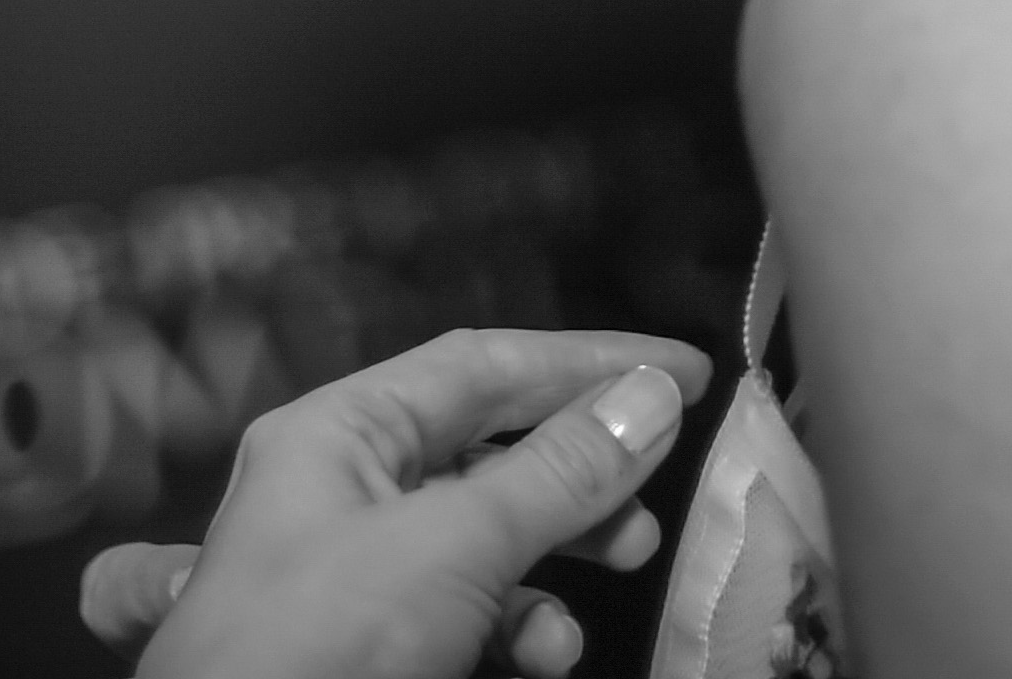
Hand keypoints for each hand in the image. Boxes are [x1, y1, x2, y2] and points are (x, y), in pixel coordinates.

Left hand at [80, 327, 713, 678]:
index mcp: (338, 433)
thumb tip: (651, 395)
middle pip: (483, 448)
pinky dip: (512, 626)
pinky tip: (544, 655)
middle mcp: (338, 488)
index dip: (586, 361)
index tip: (684, 373)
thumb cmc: (326, 641)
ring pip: (477, 536)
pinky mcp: (365, 649)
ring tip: (625, 566)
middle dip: (576, 471)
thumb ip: (559, 472)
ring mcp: (347, 575)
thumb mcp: (455, 546)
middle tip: (656, 497)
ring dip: (555, 554)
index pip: (479, 364)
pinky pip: (457, 613)